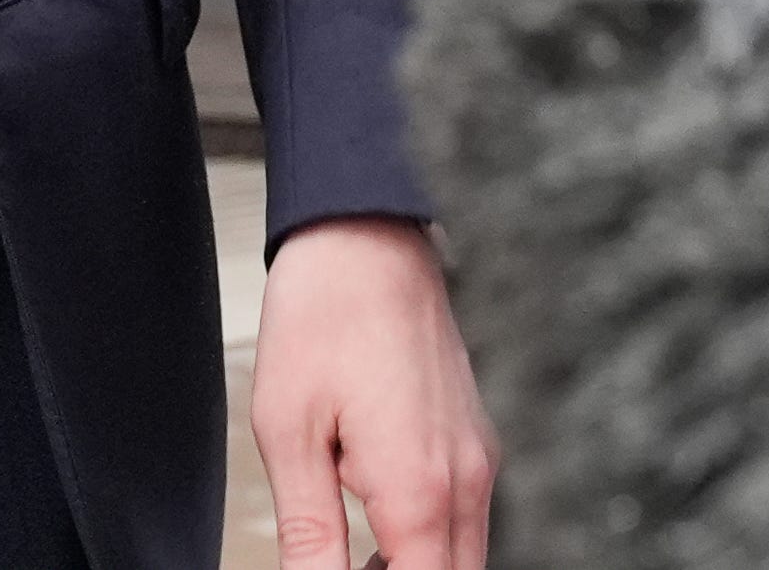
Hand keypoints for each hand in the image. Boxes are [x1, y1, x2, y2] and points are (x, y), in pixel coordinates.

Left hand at [252, 217, 492, 568]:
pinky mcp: (474, 436)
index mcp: (420, 491)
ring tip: (349, 560)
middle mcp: (466, 479)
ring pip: (465, 556)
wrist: (365, 233)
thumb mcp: (290, 434)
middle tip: (339, 568)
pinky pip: (466, 517)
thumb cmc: (322, 318)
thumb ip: (308, 536)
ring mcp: (478, 456)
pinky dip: (429, 541)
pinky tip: (376, 529)